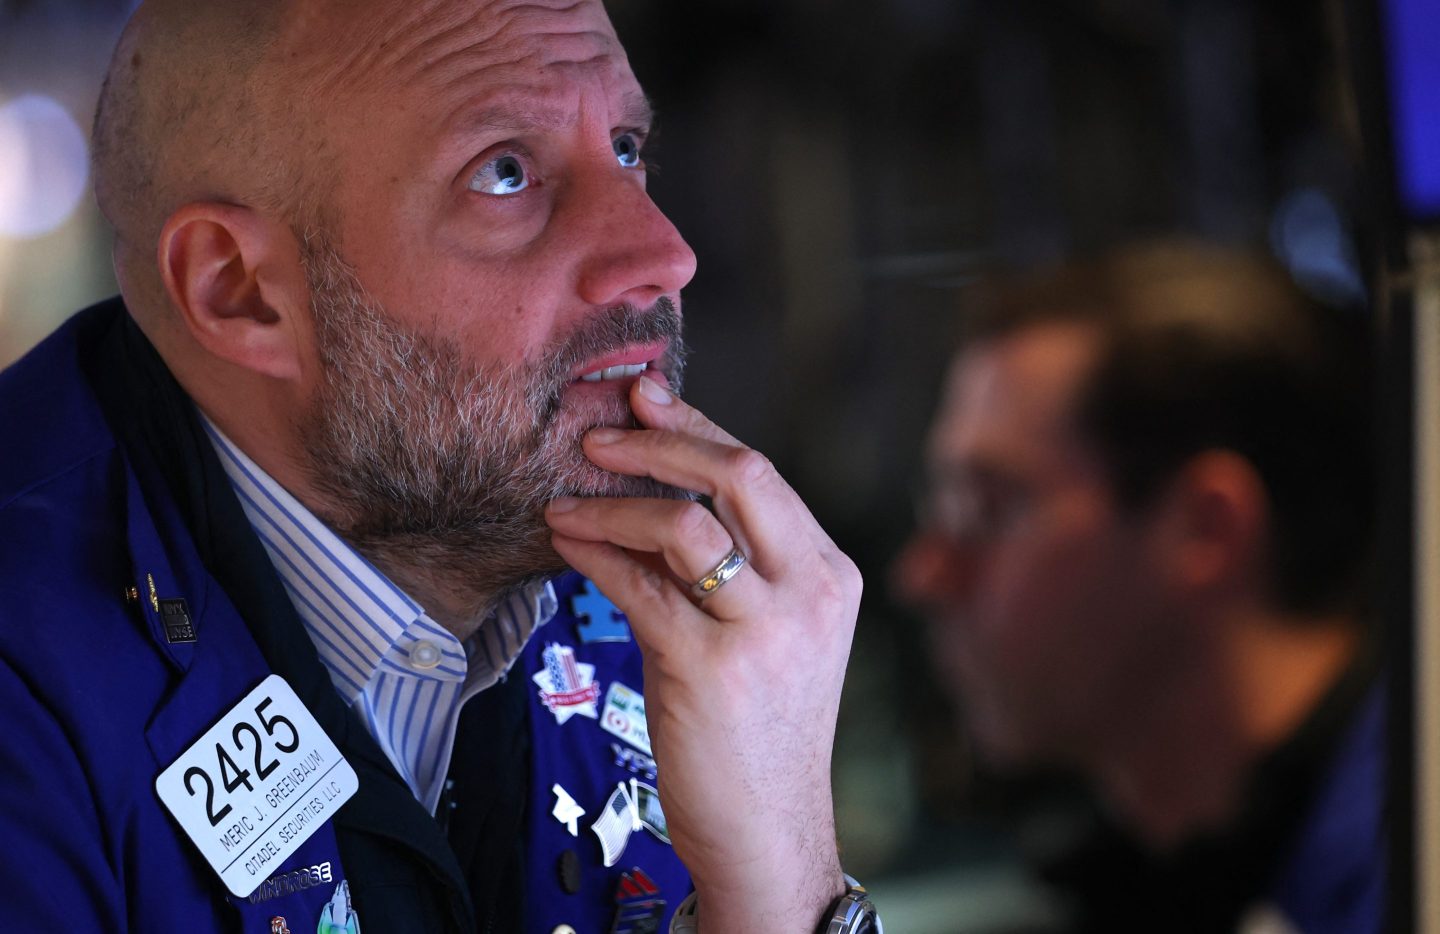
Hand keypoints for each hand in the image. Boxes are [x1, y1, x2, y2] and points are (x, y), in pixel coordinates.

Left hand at [545, 376, 858, 931]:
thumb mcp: (773, 637)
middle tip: (597, 435)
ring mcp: (765, 631)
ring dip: (610, 502)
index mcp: (830, 574)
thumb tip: (661, 492)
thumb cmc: (759, 731)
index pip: (763, 473)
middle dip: (659, 442)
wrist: (769, 830)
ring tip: (563, 500)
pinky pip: (639, 585)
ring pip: (683, 524)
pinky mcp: (711, 669)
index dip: (698, 428)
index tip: (646, 398)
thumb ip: (739, 567)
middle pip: (738, 474)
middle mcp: (811, 593)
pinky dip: (593, 551)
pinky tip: (565, 542)